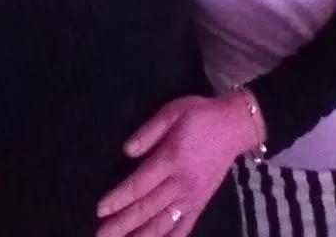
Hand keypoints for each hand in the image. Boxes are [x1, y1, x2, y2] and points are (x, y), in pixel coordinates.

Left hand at [96, 92, 262, 236]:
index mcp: (171, 159)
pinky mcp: (200, 205)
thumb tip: (127, 151)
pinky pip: (183, 229)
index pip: (139, 185)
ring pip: (162, 224)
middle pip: (146, 209)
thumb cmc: (201, 116)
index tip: (100, 210)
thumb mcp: (173, 112)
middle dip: (121, 225)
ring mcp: (192, 198)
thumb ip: (149, 132)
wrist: (235, 127)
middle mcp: (180, 183)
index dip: (118, 199)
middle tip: (100, 236)